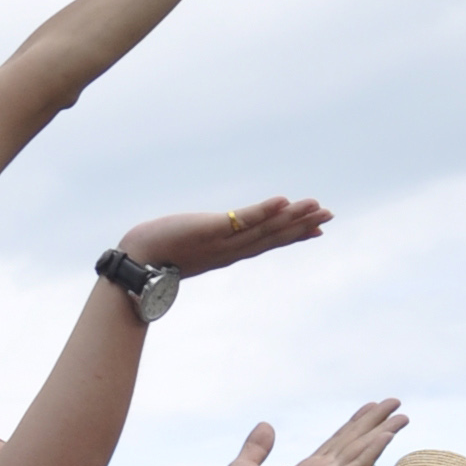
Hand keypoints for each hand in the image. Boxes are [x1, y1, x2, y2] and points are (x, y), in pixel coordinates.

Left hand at [120, 198, 331, 278]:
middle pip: (272, 237)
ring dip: (291, 217)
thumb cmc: (155, 254)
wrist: (135, 263)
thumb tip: (207, 237)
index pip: (266, 242)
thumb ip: (203, 242)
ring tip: (316, 205)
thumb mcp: (188, 247)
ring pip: (263, 229)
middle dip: (302, 226)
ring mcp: (221, 242)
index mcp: (227, 253)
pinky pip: (241, 220)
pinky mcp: (209, 231)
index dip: (292, 236)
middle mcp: (229, 250)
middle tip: (329, 215)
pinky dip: (263, 211)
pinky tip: (282, 201)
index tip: (317, 230)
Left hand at [214, 401, 407, 465]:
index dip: (355, 424)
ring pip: (362, 450)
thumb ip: (257, 447)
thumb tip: (267, 425)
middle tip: (396, 403)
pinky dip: (373, 450)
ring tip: (401, 416)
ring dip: (382, 432)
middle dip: (375, 422)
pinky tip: (387, 435)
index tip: (371, 407)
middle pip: (355, 442)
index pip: (337, 443)